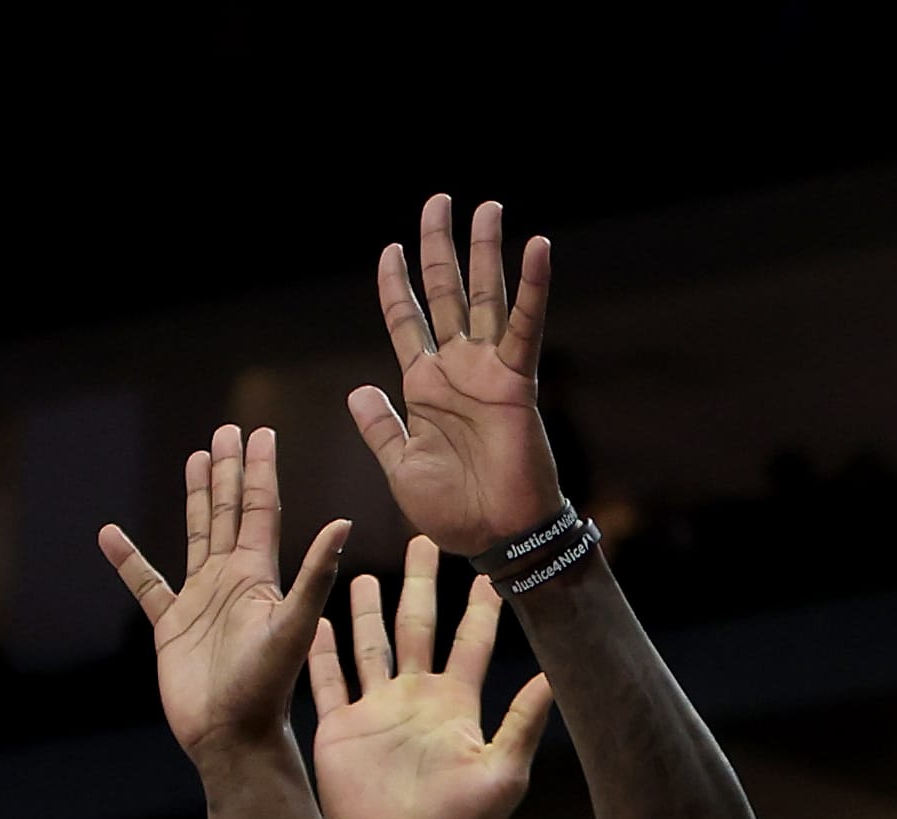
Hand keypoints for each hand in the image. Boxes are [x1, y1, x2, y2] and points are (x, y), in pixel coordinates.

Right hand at [100, 424, 351, 768]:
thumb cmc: (267, 689)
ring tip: (194, 460)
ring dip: (194, 499)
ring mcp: (202, 601)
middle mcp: (232, 582)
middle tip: (226, 432)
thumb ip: (314, 575)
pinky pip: (146, 583)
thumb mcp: (293, 627)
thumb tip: (341, 524)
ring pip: (196, 536)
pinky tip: (111, 535)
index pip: (261, 510)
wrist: (233, 737)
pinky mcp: (171, 625)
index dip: (260, 470)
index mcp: (260, 576)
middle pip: (228, 512)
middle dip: (228, 472)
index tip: (260, 432)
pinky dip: (129, 560)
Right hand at [308, 537, 553, 818]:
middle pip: (418, 626)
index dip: (482, 604)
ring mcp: (376, 713)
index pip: (472, 641)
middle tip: (423, 538)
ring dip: (365, 611)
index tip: (490, 565)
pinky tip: (313, 620)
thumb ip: (523, 722)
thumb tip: (558, 674)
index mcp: (456, 706)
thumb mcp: (501, 775)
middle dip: (420, 583)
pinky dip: (318, 652)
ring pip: (369, 646)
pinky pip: (325, 681)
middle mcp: (416, 701)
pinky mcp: (339, 731)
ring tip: (359, 572)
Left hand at [347, 194, 560, 554]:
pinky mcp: (516, 382)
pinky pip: (525, 327)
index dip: (395, 285)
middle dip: (438, 246)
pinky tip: (537, 247)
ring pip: (484, 297)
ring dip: (484, 251)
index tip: (389, 248)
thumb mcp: (400, 469)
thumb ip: (380, 428)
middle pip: (443, 292)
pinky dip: (533, 287)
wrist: (497, 539)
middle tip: (438, 201)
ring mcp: (487, 372)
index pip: (405, 321)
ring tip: (485, 207)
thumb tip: (358, 390)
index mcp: (423, 387)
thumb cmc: (452, 514)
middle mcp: (455, 370)